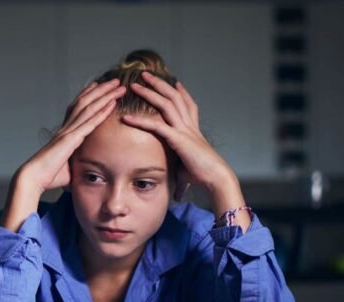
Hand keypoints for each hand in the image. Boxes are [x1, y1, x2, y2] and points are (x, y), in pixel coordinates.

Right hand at [17, 78, 125, 193]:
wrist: (34, 177)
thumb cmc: (49, 176)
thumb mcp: (68, 168)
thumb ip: (78, 164)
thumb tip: (88, 173)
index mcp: (64, 132)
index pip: (77, 108)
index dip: (88, 94)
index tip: (98, 85)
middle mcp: (66, 128)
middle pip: (85, 102)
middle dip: (101, 90)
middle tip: (115, 81)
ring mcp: (68, 132)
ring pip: (89, 108)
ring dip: (105, 96)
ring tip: (118, 86)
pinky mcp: (71, 139)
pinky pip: (89, 123)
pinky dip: (102, 112)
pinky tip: (112, 104)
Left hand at [121, 71, 235, 199]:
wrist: (216, 177)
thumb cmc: (204, 175)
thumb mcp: (189, 167)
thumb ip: (180, 168)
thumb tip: (177, 184)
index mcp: (193, 129)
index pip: (188, 104)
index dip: (181, 92)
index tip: (174, 81)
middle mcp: (189, 125)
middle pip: (175, 96)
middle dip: (160, 84)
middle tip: (145, 74)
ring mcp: (184, 130)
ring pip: (166, 103)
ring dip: (149, 92)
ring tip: (134, 84)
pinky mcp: (178, 139)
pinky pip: (156, 126)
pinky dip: (140, 121)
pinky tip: (126, 118)